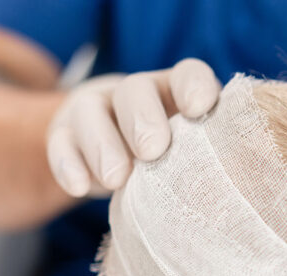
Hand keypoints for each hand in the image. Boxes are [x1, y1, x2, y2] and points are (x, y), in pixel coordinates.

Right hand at [47, 58, 219, 196]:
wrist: (117, 167)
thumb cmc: (172, 166)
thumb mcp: (192, 160)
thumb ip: (206, 163)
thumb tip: (226, 189)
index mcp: (176, 94)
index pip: (187, 75)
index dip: (194, 87)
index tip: (199, 109)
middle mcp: (135, 94)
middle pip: (135, 90)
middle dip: (144, 119)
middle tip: (152, 151)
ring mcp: (95, 111)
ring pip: (90, 112)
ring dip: (103, 145)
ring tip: (117, 180)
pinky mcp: (63, 135)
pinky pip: (60, 144)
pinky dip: (69, 165)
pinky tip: (79, 188)